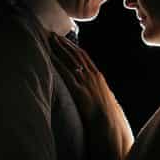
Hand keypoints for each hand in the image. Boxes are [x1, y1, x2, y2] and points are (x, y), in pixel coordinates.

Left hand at [49, 33, 133, 159]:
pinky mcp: (79, 90)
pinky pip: (66, 73)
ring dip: (59, 49)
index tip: (64, 39)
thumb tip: (93, 92)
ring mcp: (86, 82)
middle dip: (64, 44)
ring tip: (49, 39)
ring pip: (70, 60)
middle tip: (53, 34)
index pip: (83, 56)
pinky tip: (49, 56)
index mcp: (98, 77)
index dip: (73, 47)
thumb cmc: (106, 116)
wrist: (109, 125)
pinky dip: (57, 62)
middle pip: (75, 55)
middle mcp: (92, 76)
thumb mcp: (104, 99)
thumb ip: (97, 92)